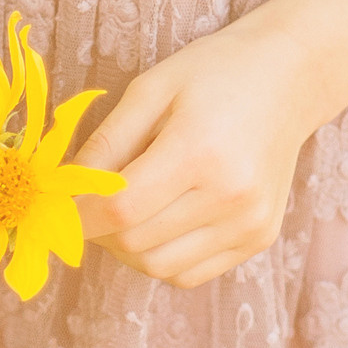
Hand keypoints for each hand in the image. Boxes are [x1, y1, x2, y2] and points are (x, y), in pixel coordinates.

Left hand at [73, 22, 312, 287]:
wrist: (290, 78)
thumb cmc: (213, 74)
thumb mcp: (150, 89)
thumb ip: (105, 142)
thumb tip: (65, 189)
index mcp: (199, 150)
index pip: (120, 209)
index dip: (78, 215)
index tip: (58, 205)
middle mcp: (230, 196)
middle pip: (135, 243)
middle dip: (98, 230)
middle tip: (91, 201)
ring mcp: (249, 223)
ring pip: (159, 266)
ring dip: (126, 248)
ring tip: (126, 210)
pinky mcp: (258, 238)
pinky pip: (189, 273)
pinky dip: (160, 257)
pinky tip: (159, 221)